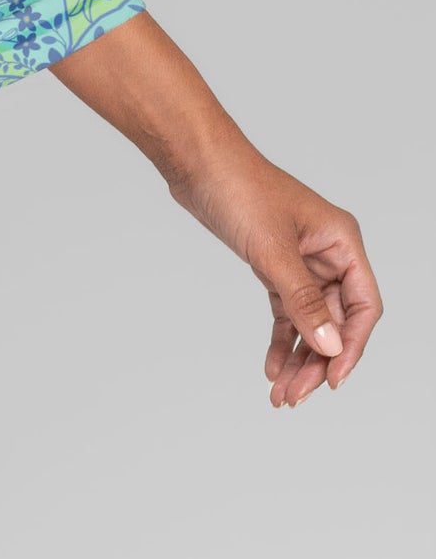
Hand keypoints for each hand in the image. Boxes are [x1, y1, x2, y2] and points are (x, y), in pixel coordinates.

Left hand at [167, 143, 382, 409]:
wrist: (195, 161)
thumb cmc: (239, 188)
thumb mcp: (272, 250)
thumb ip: (303, 301)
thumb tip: (330, 346)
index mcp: (342, 242)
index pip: (363, 306)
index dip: (352, 346)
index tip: (333, 380)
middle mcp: (327, 253)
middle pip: (335, 320)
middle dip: (317, 361)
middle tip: (296, 397)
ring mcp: (301, 260)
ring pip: (309, 320)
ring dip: (299, 357)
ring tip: (282, 394)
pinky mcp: (273, 263)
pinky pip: (285, 310)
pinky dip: (281, 338)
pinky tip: (272, 367)